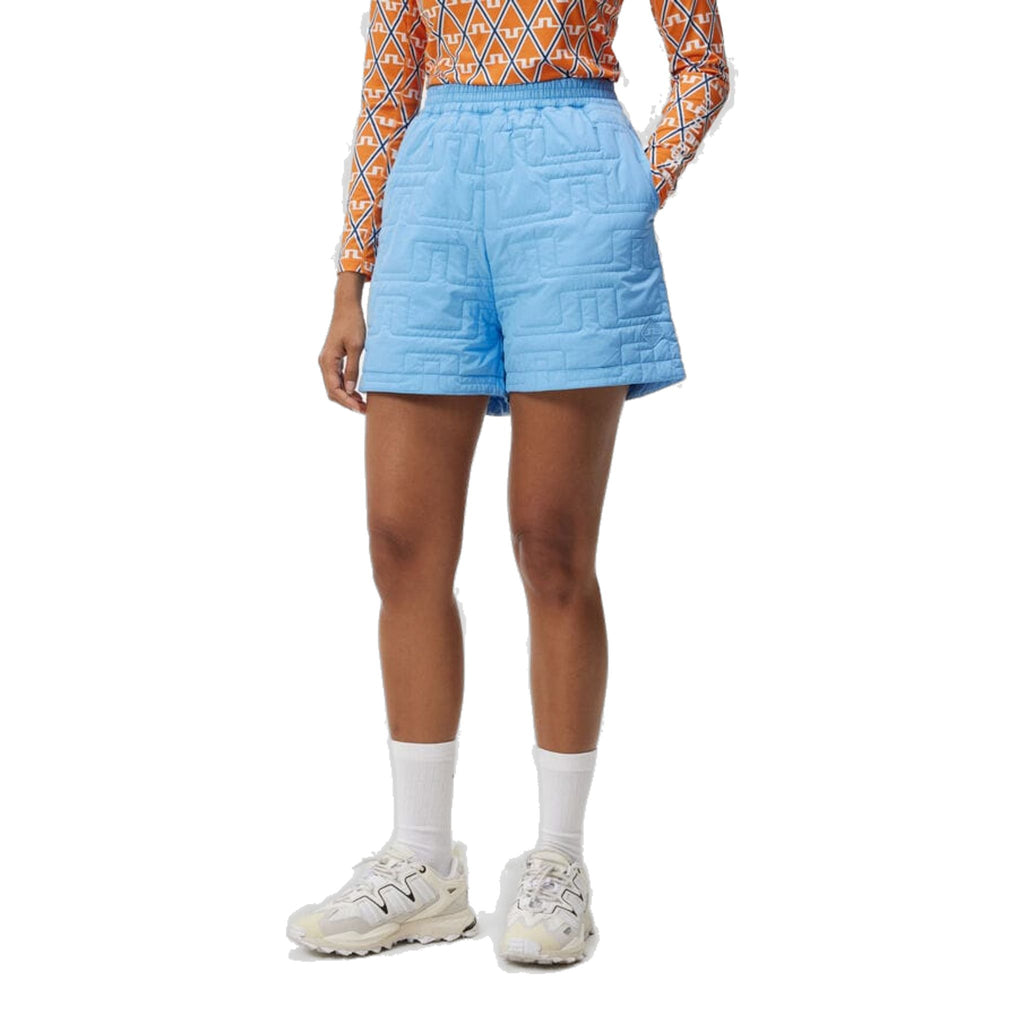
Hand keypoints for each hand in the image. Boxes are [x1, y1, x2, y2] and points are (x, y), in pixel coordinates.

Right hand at [319, 271, 367, 412]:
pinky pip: (337, 378)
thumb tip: (352, 390)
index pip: (334, 389)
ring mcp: (328, 361)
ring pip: (334, 386)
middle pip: (332, 391)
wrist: (346, 306)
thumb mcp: (357, 347)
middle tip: (364, 410)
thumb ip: (353, 370)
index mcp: (328, 361)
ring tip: (363, 404)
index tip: (360, 409)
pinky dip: (346, 387)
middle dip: (347, 402)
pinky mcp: (333, 359)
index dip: (347, 402)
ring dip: (347, 396)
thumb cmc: (353, 324)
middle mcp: (324, 363)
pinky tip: (358, 392)